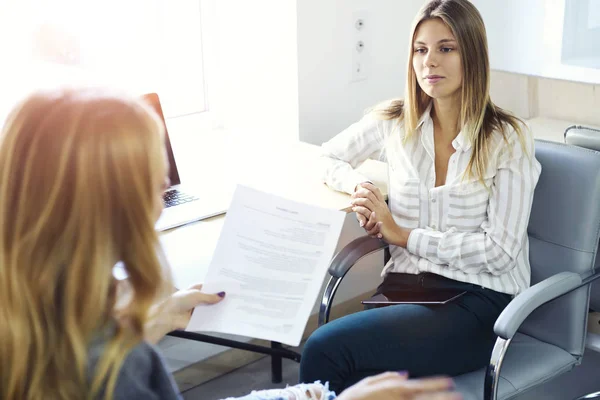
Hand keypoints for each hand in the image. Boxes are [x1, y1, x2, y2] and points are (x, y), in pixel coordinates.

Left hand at [145, 284, 224, 343]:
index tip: (229, 286)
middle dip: (220, 298)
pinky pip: (208, 318)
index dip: (218, 286)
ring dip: (218, 308)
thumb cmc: (177, 302)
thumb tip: (222, 295)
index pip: (210, 286)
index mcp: (196, 289)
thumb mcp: (196, 295)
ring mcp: (197, 309)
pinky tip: (224, 317)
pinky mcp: (197, 319)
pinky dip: (214, 318)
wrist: (167, 317)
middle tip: (233, 297)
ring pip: (211, 308)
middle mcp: (197, 299)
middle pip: (211, 298)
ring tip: (232, 307)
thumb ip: (210, 296)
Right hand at [337, 372, 460, 399]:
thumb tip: (403, 374)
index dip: (436, 384)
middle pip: (426, 399)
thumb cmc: (353, 399)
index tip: (450, 382)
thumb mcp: (367, 383)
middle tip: (458, 395)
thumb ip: (386, 377)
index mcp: (393, 389)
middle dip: (444, 397)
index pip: (420, 385)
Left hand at [352, 182, 410, 246]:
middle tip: (354, 195)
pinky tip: (354, 209)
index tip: (361, 184)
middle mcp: (380, 205)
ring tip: (352, 202)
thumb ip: (378, 207)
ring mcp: (378, 211)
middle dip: (360, 192)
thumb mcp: (383, 212)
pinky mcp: (375, 218)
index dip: (368, 185)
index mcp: (383, 203)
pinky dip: (358, 208)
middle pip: (369, 193)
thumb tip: (370, 202)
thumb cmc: (388, 224)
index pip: (376, 190)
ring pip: (366, 200)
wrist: (394, 232)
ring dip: (357, 200)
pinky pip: (364, 210)